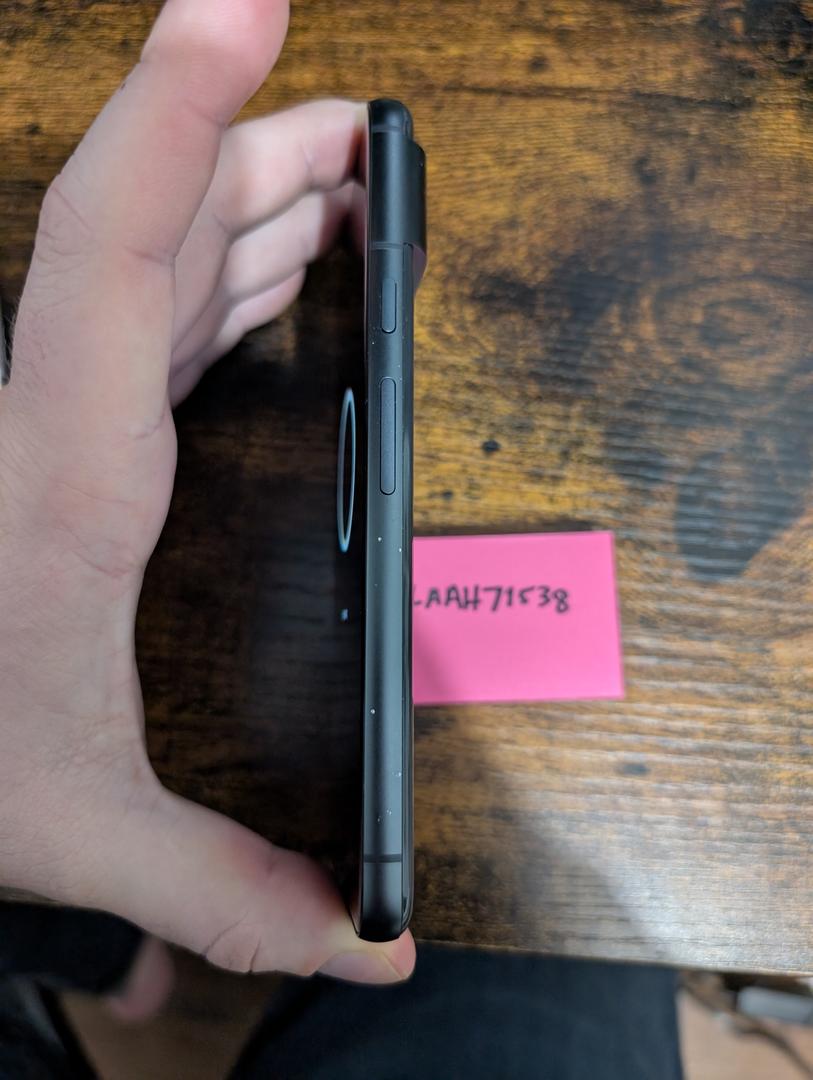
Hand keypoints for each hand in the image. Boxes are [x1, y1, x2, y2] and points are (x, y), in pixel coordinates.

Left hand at [0, 0, 413, 984]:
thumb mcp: (71, 829)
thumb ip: (222, 888)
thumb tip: (366, 941)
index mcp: (63, 467)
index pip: (114, 246)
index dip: (180, 113)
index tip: (242, 1)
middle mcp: (55, 410)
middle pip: (160, 230)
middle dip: (263, 155)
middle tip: (367, 135)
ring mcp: (57, 413)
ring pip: (158, 265)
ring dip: (251, 209)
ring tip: (343, 182)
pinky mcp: (68, 437)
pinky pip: (152, 320)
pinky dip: (221, 279)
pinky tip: (267, 276)